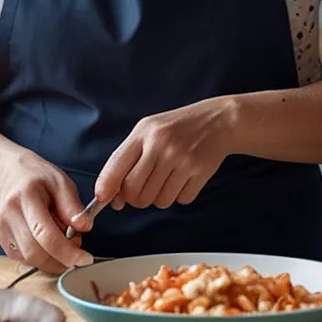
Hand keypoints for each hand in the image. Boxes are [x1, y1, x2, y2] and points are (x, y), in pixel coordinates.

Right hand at [0, 150, 93, 272]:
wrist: (10, 173)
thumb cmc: (38, 177)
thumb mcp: (62, 182)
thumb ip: (73, 207)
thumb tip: (85, 228)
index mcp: (27, 196)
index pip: (45, 234)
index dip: (67, 252)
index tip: (85, 259)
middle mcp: (9, 214)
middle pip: (35, 252)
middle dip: (61, 259)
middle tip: (76, 249)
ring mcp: (1, 228)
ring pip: (29, 259)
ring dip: (52, 260)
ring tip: (62, 242)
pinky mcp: (1, 238)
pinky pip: (23, 258)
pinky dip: (41, 258)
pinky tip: (47, 244)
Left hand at [95, 98, 235, 209]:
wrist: (218, 120)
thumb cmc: (176, 128)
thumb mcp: (148, 131)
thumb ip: (126, 159)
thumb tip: (110, 197)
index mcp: (144, 133)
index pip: (115, 168)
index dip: (106, 189)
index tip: (103, 200)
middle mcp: (161, 145)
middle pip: (135, 192)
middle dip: (136, 198)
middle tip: (144, 189)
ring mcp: (182, 159)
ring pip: (158, 201)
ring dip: (159, 198)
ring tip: (168, 179)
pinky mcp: (200, 171)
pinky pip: (180, 200)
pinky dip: (180, 196)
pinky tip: (184, 179)